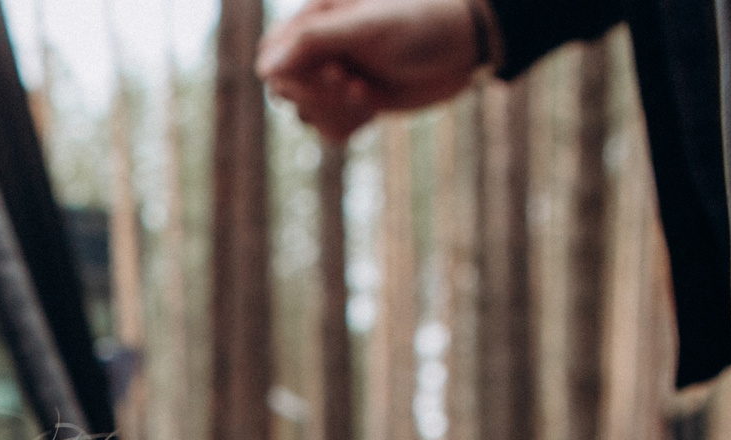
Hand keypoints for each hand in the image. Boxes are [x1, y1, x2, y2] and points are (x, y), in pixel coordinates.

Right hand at [257, 0, 490, 137]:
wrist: (467, 45)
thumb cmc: (421, 23)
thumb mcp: (368, 27)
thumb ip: (315, 42)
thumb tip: (263, 70)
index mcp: (314, 19)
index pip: (272, 59)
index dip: (292, 77)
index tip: (330, 74)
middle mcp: (320, 49)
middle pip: (285, 91)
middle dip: (318, 95)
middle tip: (352, 81)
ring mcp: (335, 77)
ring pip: (307, 114)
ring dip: (335, 112)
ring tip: (367, 92)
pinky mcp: (354, 103)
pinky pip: (329, 130)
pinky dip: (348, 125)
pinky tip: (373, 107)